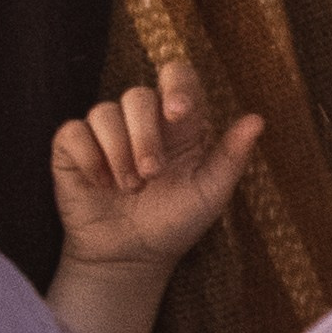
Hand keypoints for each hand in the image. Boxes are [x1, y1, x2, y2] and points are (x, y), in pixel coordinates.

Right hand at [51, 61, 262, 281]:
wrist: (131, 258)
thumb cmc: (175, 222)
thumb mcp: (210, 193)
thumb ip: (232, 156)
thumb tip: (257, 119)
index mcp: (178, 123)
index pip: (176, 74)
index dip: (175, 84)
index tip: (177, 112)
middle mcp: (141, 121)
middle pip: (137, 95)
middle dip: (145, 136)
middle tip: (151, 174)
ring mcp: (105, 133)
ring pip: (103, 112)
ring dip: (118, 153)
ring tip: (129, 187)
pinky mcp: (74, 150)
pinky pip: (73, 132)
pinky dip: (89, 158)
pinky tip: (101, 182)